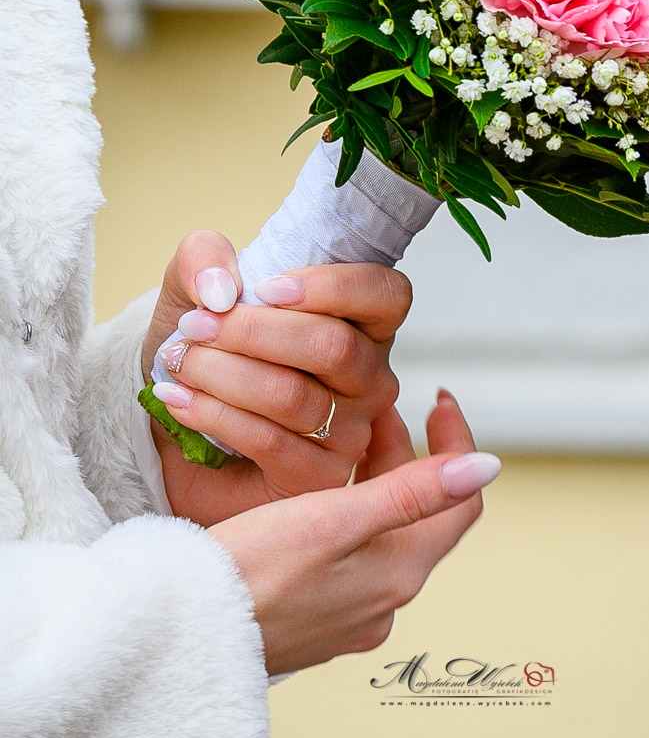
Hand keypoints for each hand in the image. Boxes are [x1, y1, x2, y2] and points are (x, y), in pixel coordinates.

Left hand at [142, 231, 411, 525]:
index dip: (334, 287)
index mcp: (363, 323)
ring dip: (221, 373)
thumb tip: (222, 287)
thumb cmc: (207, 349)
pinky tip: (179, 401)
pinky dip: (215, 414)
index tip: (265, 288)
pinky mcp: (320, 478)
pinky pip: (270, 441)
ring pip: (292, 395)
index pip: (387, 295)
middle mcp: (370, 378)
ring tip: (179, 363)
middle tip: (195, 326)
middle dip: (252, 332)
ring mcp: (352, 432)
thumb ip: (203, 259)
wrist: (171, 421)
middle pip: (333, 346)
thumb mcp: (194, 287)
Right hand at [209, 390, 499, 674]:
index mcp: (400, 573)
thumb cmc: (252, 573)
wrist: (181, 640)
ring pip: (376, 532)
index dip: (456, 444)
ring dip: (366, 481)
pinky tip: (300, 496)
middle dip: (399, 453)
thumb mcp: (335, 519)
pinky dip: (338, 516)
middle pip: (415, 512)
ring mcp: (346, 615)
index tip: (436, 399)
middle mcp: (382, 600)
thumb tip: (488, 468)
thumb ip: (412, 493)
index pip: (461, 503)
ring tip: (330, 437)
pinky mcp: (310, 622)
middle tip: (365, 406)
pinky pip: (343, 557)